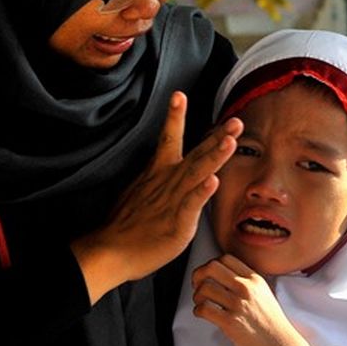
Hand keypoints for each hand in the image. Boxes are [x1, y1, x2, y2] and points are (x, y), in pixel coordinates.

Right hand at [71, 91, 240, 303]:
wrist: (110, 250)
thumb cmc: (125, 225)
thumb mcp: (138, 191)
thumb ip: (156, 179)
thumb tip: (160, 171)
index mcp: (157, 172)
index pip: (169, 138)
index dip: (174, 116)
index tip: (179, 95)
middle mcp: (167, 181)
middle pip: (196, 153)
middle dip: (217, 136)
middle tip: (235, 121)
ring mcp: (172, 200)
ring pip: (197, 173)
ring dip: (215, 156)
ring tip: (230, 141)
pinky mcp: (177, 222)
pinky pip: (191, 204)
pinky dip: (202, 192)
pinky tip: (213, 181)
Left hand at [192, 254, 333, 345]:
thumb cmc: (273, 325)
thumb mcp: (265, 295)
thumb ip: (248, 284)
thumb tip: (225, 279)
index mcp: (255, 279)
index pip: (226, 258)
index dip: (211, 265)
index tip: (207, 276)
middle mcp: (246, 288)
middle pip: (212, 267)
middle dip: (198, 275)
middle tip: (197, 286)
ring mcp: (239, 305)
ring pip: (204, 288)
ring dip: (197, 295)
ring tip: (201, 303)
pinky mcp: (231, 322)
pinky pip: (204, 309)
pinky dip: (198, 311)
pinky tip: (203, 315)